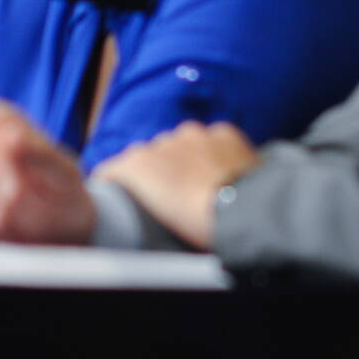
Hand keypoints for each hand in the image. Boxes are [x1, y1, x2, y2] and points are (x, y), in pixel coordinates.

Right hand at [96, 122, 259, 250]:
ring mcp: (193, 135)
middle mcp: (160, 142)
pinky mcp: (222, 132)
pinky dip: (216, 152)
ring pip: (183, 143)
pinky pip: (213, 139)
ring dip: (188, 158)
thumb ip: (145, 200)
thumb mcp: (157, 220)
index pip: (116, 169)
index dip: (122, 184)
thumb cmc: (197, 226)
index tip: (132, 198)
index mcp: (136, 164)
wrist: (243, 213)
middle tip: (175, 197)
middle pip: (152, 154)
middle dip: (160, 170)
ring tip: (203, 186)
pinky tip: (225, 173)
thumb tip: (151, 201)